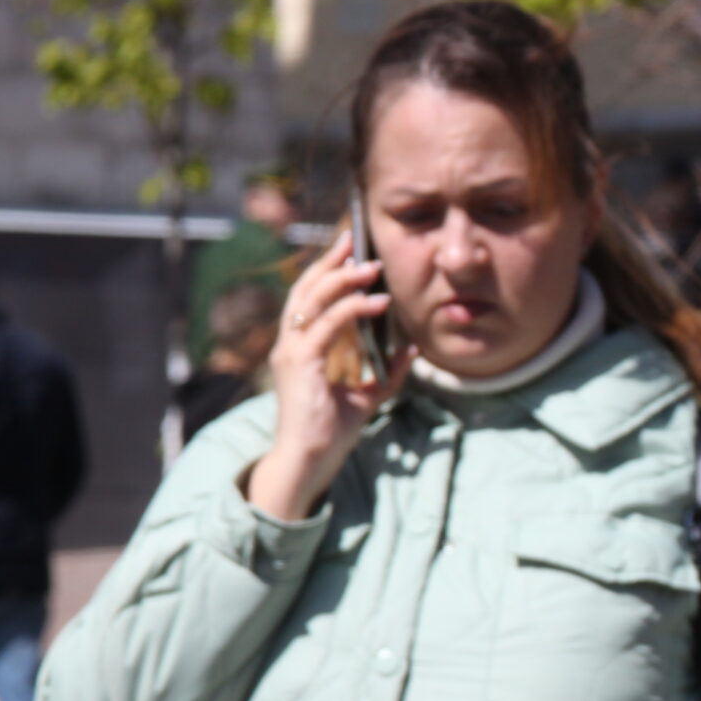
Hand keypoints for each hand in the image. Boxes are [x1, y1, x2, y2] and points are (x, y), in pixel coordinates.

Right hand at [246, 234, 415, 520]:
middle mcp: (290, 344)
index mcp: (300, 347)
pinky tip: (378, 302)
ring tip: (373, 267)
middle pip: (305, 289)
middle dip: (331, 262)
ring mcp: (291, 351)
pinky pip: (329, 325)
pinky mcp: (301, 363)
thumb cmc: (331, 430)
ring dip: (345, 279)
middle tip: (355, 241)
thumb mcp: (366, 396)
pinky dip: (354, 309)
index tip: (349, 248)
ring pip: (314, 300)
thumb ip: (386, 373)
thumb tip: (411, 351)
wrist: (310, 459)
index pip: (309, 298)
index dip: (326, 270)